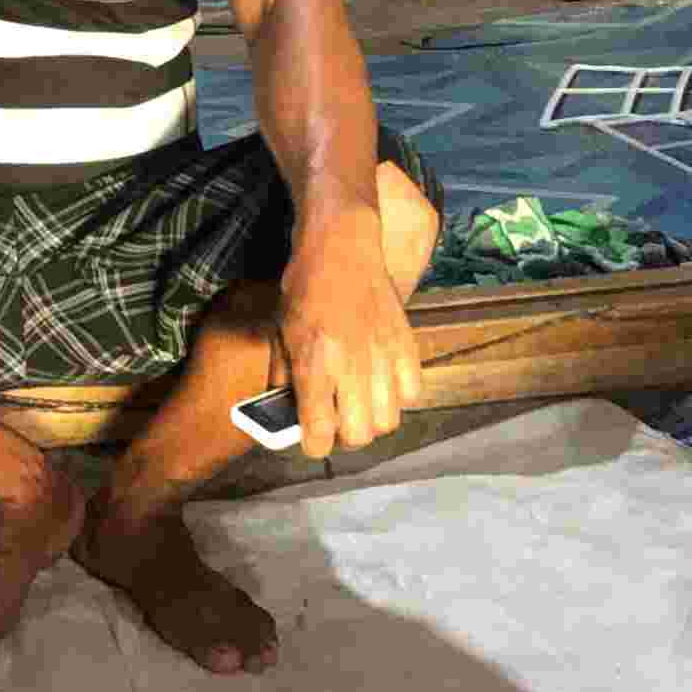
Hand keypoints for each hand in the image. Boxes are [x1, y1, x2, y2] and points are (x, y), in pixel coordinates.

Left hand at [272, 205, 421, 456]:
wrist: (340, 247)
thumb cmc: (303, 290)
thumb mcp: (280, 335)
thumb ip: (285, 380)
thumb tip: (287, 417)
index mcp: (314, 364)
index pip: (319, 433)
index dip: (313, 444)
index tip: (311, 438)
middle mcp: (351, 365)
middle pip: (359, 435)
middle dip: (344, 436)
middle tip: (336, 421)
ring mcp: (383, 356)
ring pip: (387, 421)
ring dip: (371, 419)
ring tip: (359, 403)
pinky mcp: (406, 345)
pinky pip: (411, 394)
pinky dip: (397, 396)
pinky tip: (381, 382)